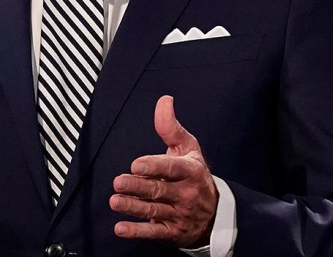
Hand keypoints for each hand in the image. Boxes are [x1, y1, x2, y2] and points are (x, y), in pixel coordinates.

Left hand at [109, 95, 217, 247]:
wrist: (217, 214)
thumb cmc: (195, 175)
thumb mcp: (189, 149)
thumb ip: (171, 127)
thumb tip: (164, 101)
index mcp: (190, 172)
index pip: (171, 169)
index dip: (154, 166)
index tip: (136, 164)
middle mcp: (185, 194)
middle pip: (159, 190)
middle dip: (138, 187)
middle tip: (119, 182)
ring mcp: (179, 214)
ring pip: (154, 211)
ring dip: (133, 207)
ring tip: (115, 201)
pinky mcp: (172, 232)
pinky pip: (153, 232)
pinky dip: (137, 231)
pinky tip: (121, 228)